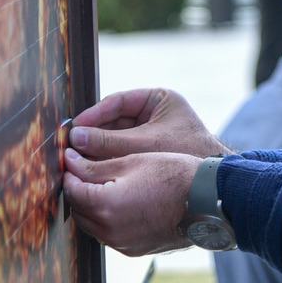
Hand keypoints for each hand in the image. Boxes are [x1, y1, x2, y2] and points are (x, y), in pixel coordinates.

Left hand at [63, 150, 200, 255]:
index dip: (70, 172)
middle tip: (85, 170)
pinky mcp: (132, 250)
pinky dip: (107, 219)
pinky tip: (120, 202)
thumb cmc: (173, 175)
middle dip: (78, 190)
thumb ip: (94, 166)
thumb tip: (69, 163)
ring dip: (91, 206)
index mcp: (106, 205)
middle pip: (78, 210)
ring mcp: (121, 244)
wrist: (206, 201)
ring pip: (91, 225)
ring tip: (104, 184)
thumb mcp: (131, 161)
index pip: (72, 190)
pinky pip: (108, 235)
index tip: (73, 159)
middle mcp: (109, 231)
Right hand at [69, 88, 231, 160]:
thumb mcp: (145, 144)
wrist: (213, 182)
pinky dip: (108, 161)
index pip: (118, 102)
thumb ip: (110, 141)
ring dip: (97, 149)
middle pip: (113, 122)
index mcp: (158, 100)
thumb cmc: (186, 154)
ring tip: (75, 159)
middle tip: (69, 145)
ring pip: (115, 139)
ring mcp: (151, 134)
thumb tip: (75, 138)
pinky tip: (91, 169)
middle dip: (92, 134)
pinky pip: (123, 154)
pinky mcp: (149, 154)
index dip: (94, 115)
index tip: (74, 128)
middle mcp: (153, 114)